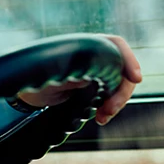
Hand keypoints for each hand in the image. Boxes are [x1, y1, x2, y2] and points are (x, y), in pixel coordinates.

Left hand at [17, 35, 141, 124]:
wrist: (27, 95)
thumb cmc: (34, 79)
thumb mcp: (51, 73)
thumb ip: (71, 69)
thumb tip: (85, 75)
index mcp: (83, 46)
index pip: (115, 44)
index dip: (129, 59)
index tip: (136, 78)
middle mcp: (93, 57)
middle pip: (121, 69)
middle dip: (121, 91)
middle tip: (109, 110)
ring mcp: (95, 73)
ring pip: (119, 85)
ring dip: (116, 103)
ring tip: (101, 118)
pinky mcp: (93, 89)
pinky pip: (110, 97)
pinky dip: (109, 108)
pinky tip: (100, 118)